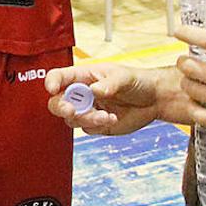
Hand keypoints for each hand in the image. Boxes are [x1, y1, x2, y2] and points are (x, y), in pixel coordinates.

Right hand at [44, 63, 170, 134]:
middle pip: (57, 102)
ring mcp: (87, 110)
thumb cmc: (137, 81)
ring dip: (86, 119)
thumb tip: (94, 91)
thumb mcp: (124, 77)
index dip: (51, 82)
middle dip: (61, 107)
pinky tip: (113, 119)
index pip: (58, 77)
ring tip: (106, 116)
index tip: (52, 89)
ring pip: (71, 119)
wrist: (154, 100)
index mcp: (82, 77)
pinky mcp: (96, 124)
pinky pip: (87, 129)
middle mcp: (81, 94)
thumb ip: (109, 84)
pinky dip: (97, 126)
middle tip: (71, 110)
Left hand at [175, 25, 205, 139]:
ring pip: (193, 89)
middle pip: (195, 67)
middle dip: (183, 62)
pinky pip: (199, 114)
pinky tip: (197, 101)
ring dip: (186, 82)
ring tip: (190, 81)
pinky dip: (193, 106)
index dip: (192, 34)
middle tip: (184, 61)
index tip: (179, 31)